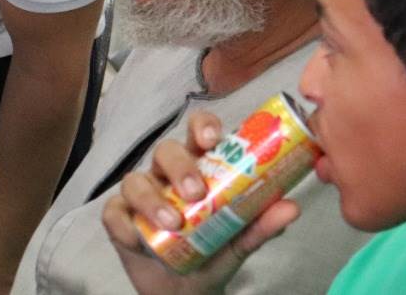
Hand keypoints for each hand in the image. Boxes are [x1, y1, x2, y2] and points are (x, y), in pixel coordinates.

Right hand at [101, 112, 299, 294]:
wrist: (187, 294)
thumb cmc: (211, 255)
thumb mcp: (239, 241)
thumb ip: (260, 224)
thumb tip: (291, 206)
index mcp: (197, 168)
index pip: (197, 133)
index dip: (202, 126)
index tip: (212, 138)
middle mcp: (166, 175)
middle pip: (165, 151)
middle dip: (179, 167)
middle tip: (196, 193)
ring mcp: (139, 195)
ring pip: (135, 180)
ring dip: (152, 199)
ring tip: (173, 223)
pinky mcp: (118, 219)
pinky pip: (114, 213)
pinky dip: (125, 224)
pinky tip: (139, 239)